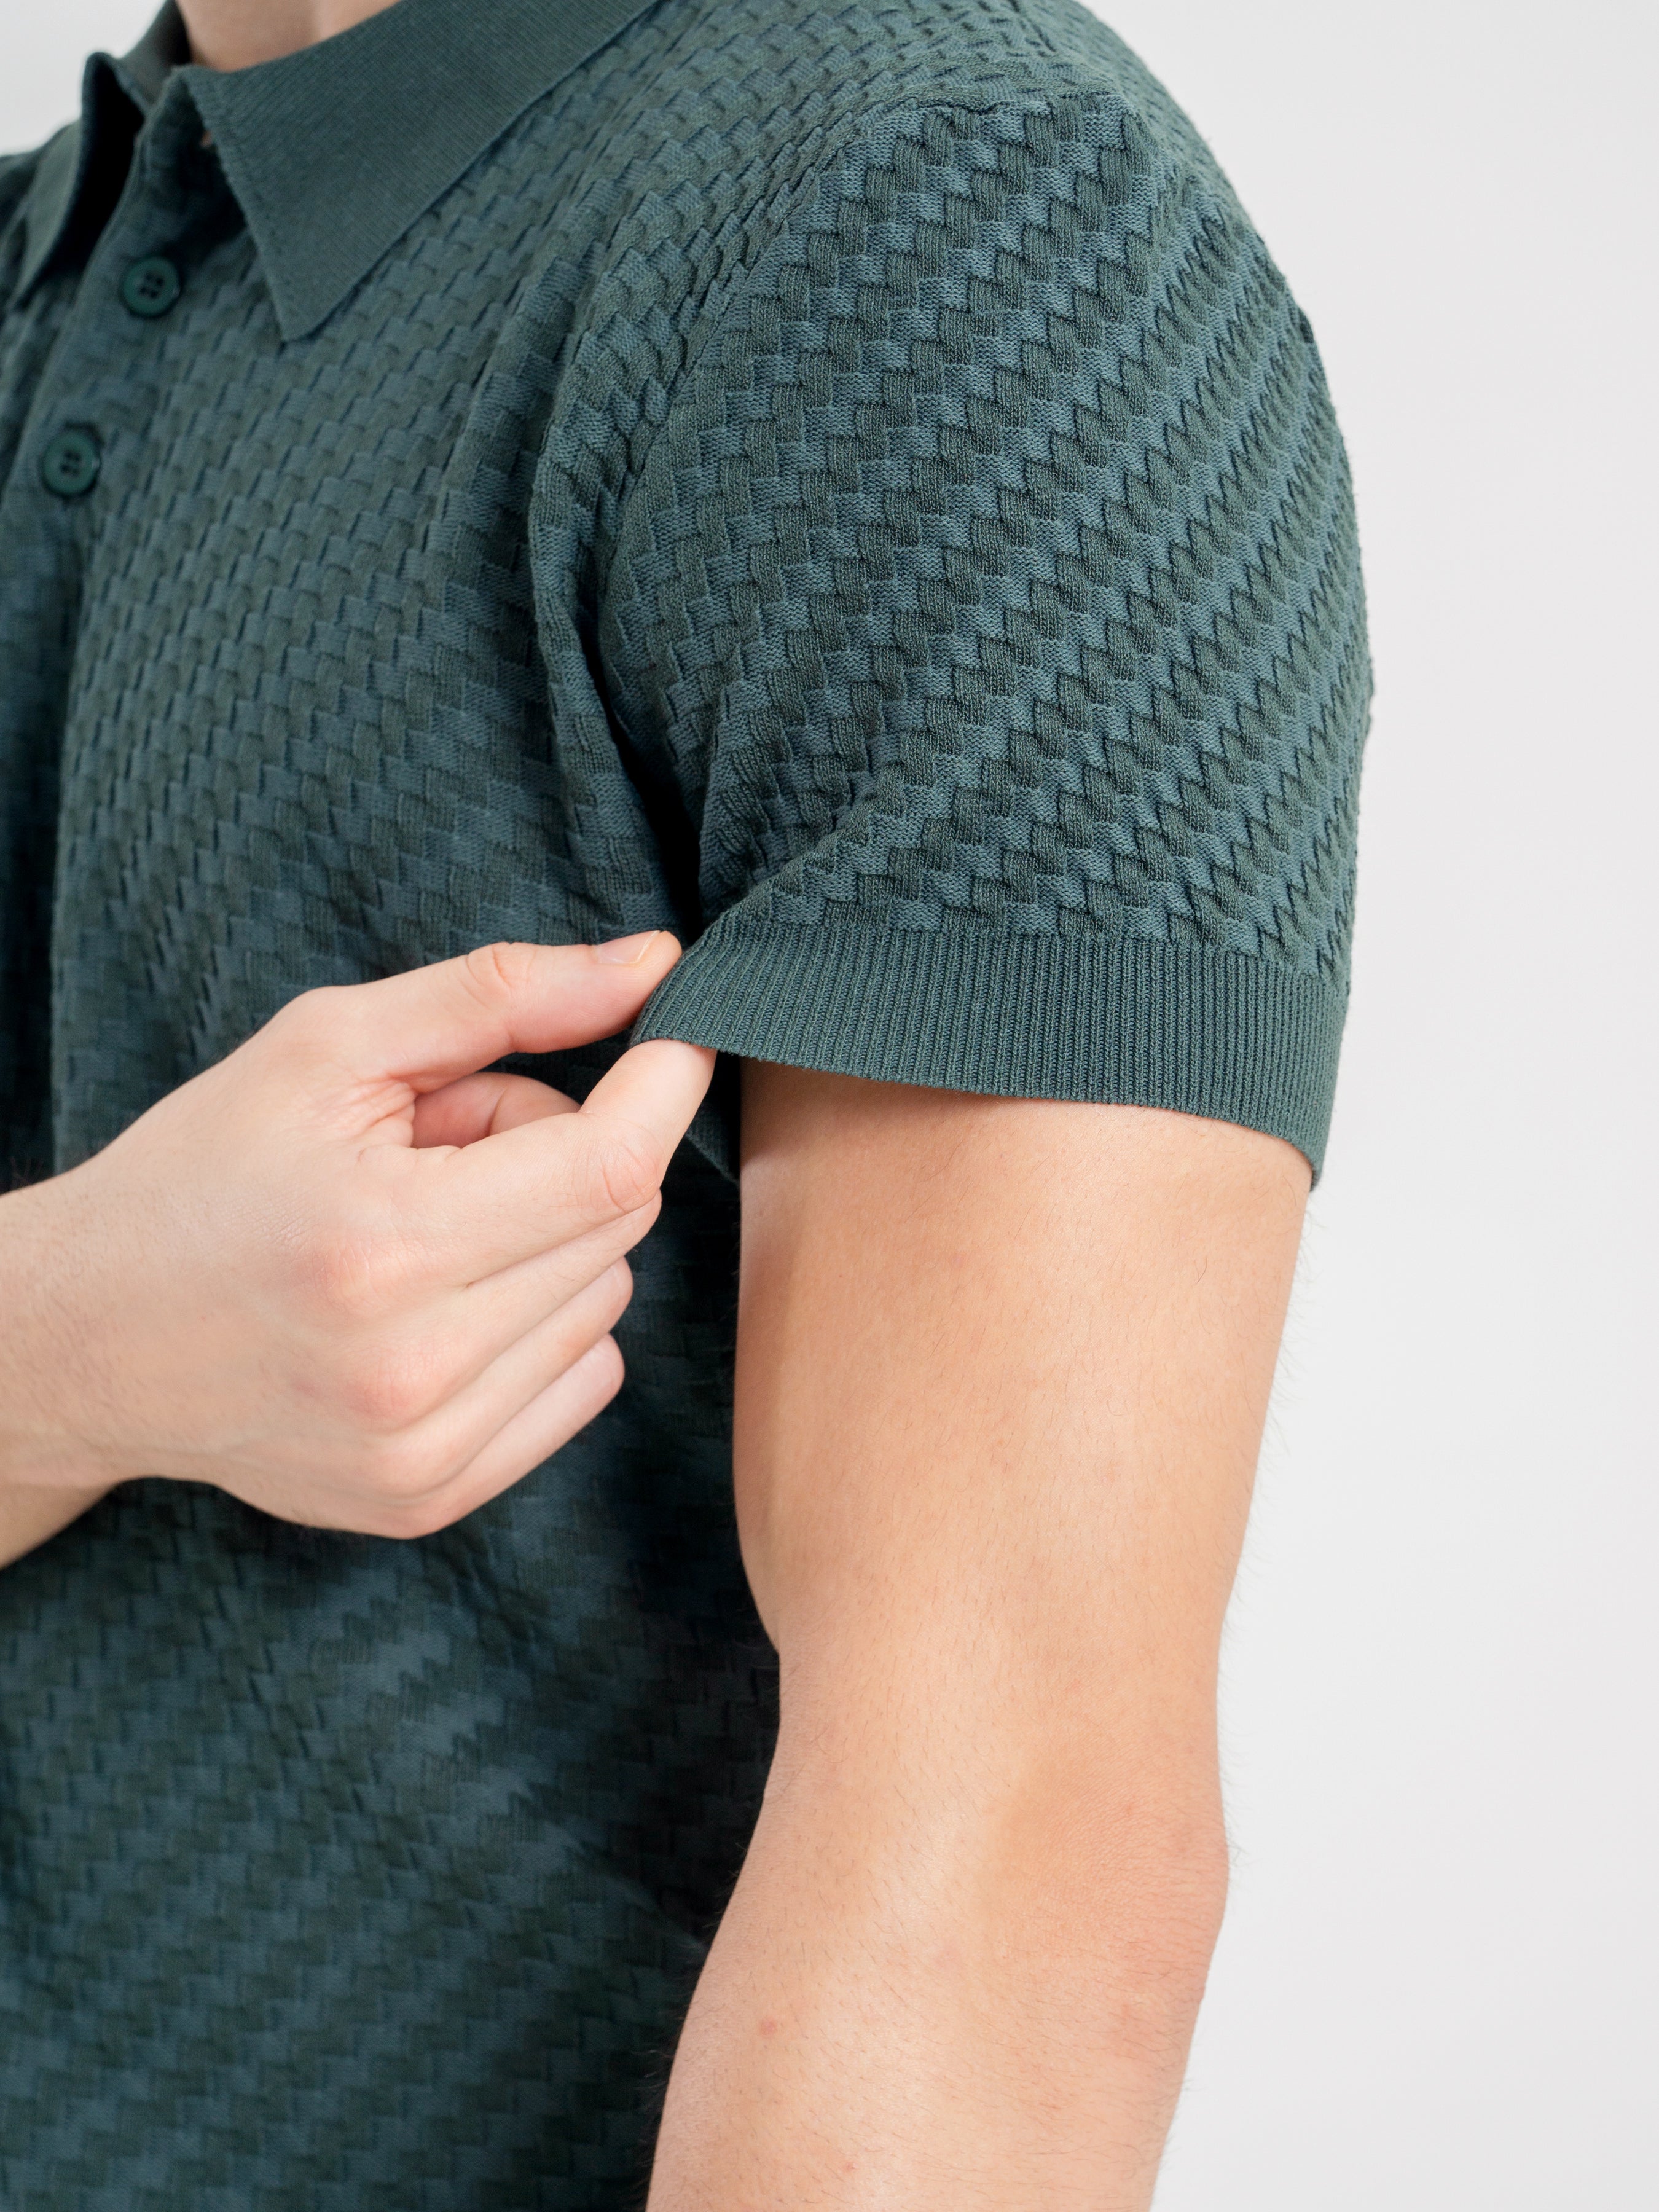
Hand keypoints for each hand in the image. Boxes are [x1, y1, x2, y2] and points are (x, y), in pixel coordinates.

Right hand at [0, 936, 710, 1549]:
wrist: (88, 1336)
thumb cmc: (205, 1170)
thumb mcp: (330, 1046)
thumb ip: (501, 997)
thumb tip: (657, 963)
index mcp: (383, 1243)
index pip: (607, 1168)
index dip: (664, 1088)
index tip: (678, 1037)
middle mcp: (412, 1368)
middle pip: (614, 1225)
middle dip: (563, 1154)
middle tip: (451, 1146)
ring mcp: (424, 1451)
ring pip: (607, 1299)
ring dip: (549, 1243)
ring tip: (426, 1231)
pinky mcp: (430, 1500)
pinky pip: (584, 1382)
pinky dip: (545, 1324)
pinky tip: (444, 1306)